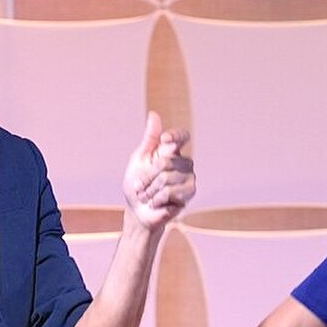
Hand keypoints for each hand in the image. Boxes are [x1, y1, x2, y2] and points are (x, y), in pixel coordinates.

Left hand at [122, 112, 195, 227]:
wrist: (138, 211)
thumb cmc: (137, 185)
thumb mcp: (139, 159)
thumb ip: (149, 138)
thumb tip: (154, 114)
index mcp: (172, 151)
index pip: (182, 136)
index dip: (175, 135)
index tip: (164, 139)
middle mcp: (183, 163)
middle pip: (165, 162)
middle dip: (147, 176)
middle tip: (142, 185)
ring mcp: (189, 178)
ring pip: (166, 178)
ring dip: (150, 189)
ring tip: (149, 195)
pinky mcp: (189, 193)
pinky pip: (170, 191)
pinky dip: (157, 198)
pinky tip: (157, 202)